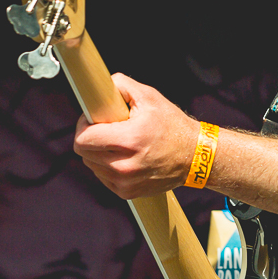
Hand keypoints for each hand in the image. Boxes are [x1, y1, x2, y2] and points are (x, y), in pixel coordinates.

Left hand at [73, 73, 199, 198]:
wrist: (195, 157)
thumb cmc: (172, 125)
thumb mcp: (149, 97)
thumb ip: (121, 85)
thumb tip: (99, 87)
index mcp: (129, 140)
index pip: (83, 139)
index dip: (82, 125)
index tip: (91, 119)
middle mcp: (125, 166)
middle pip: (83, 153)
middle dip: (89, 137)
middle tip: (103, 128)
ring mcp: (126, 183)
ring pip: (91, 165)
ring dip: (97, 152)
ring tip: (117, 142)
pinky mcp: (128, 193)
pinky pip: (103, 177)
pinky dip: (106, 166)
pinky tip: (122, 156)